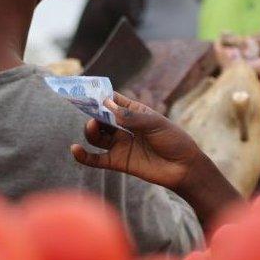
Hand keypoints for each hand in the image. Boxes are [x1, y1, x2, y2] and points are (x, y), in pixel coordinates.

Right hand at [70, 93, 240, 226]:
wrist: (184, 168)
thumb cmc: (175, 140)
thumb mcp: (155, 124)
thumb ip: (132, 117)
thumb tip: (107, 105)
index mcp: (134, 112)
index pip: (112, 100)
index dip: (98, 95)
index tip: (84, 91)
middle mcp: (124, 127)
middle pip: (101, 117)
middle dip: (92, 112)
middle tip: (89, 110)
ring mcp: (120, 144)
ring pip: (96, 136)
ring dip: (91, 130)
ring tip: (93, 127)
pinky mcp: (118, 162)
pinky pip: (96, 159)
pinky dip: (83, 156)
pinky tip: (75, 149)